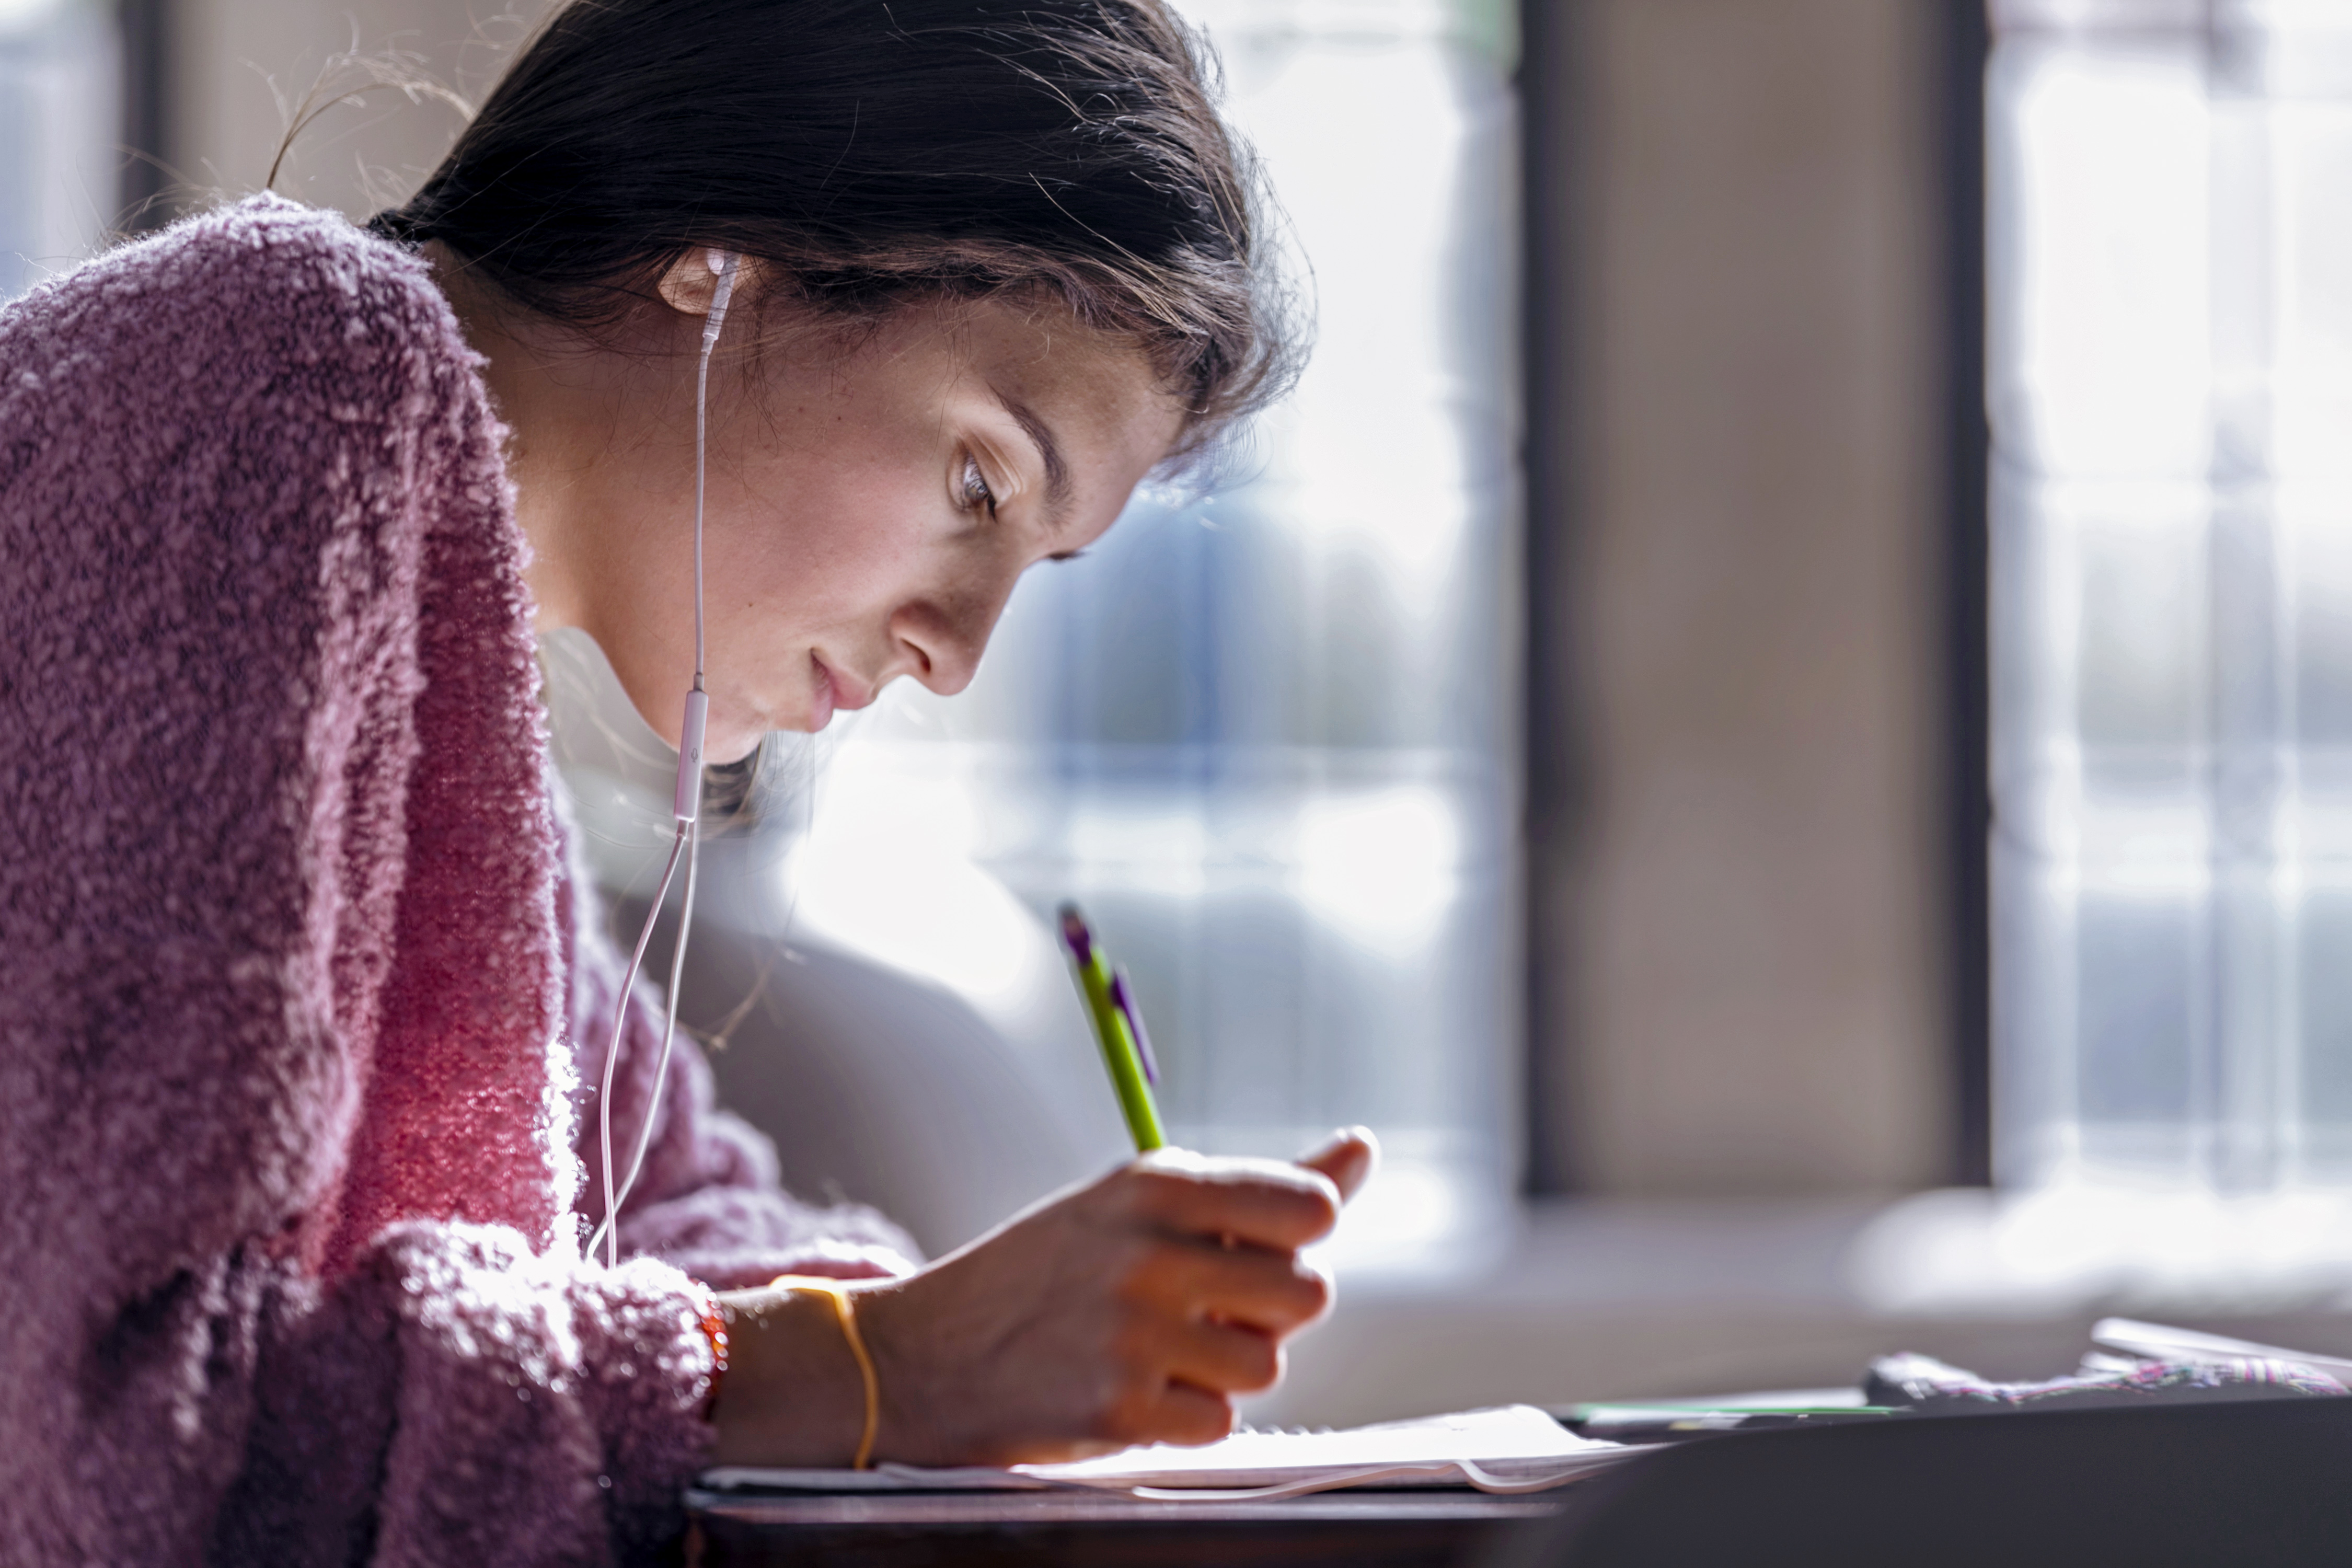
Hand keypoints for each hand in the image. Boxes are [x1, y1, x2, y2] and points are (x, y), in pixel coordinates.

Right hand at [708, 1127, 1376, 1467]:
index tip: (1258, 1247)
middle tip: (1200, 1305)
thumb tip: (1362, 1148)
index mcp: (1159, 1184)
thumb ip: (1261, 1186)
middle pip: (1304, 1293)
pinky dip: (1186, 1415)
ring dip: (1226, 1366)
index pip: (1308, 1207)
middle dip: (1265, 1308)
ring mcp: (1135, 1332)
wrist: (926, 1354)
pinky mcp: (1121, 1407)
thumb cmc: (1052, 1270)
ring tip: (1160, 1348)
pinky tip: (1133, 1388)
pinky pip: (1220, 1420)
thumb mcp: (1142, 1203)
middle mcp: (1151, 1251)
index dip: (1298, 1237)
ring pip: (1266, 1362)